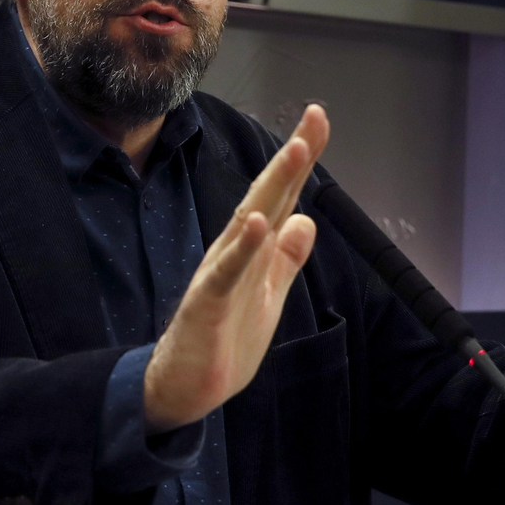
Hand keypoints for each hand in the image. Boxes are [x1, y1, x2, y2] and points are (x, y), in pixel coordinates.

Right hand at [143, 105, 329, 431]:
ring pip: (248, 221)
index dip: (301, 161)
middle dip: (292, 157)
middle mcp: (235, 251)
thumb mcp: (268, 295)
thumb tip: (306, 219)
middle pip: (267, 195)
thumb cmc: (225, 339)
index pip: (282, 196)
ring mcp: (219, 273)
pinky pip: (226, 271)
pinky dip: (242, 246)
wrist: (185, 387)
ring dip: (272, 186)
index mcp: (252, 249)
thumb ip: (285, 258)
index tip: (319, 120)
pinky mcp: (207, 302)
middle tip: (314, 117)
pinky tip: (258, 222)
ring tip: (295, 151)